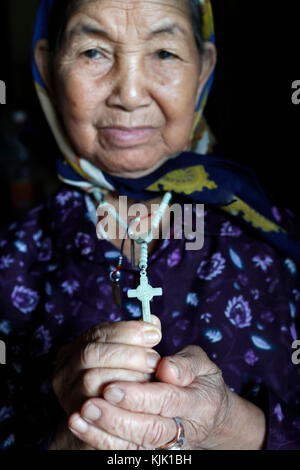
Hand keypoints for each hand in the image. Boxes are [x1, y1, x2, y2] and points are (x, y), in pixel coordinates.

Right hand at [50, 316, 161, 449]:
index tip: (154, 334)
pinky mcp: (76, 418)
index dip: (128, 331)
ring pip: (92, 379)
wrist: (104, 426)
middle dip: (128, 354)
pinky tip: (141, 398)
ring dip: (127, 376)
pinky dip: (123, 400)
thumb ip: (138, 339)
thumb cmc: (121, 384)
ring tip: (149, 378)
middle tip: (154, 360)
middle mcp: (65, 368)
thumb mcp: (127, 357)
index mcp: (76, 348)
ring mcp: (67, 393)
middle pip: (91, 353)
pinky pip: (98, 407)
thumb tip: (153, 323)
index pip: (98, 332)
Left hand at [67, 345, 265, 449]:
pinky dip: (100, 439)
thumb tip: (165, 368)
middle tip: (90, 404)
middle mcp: (184, 429)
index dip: (139, 396)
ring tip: (79, 415)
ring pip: (134, 446)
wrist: (209, 411)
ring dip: (103, 432)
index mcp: (200, 403)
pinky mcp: (150, 449)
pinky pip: (125, 451)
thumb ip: (186, 364)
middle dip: (117, 419)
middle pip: (150, 431)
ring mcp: (167, 444)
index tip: (112, 387)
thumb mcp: (202, 364)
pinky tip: (80, 424)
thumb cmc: (200, 379)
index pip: (168, 401)